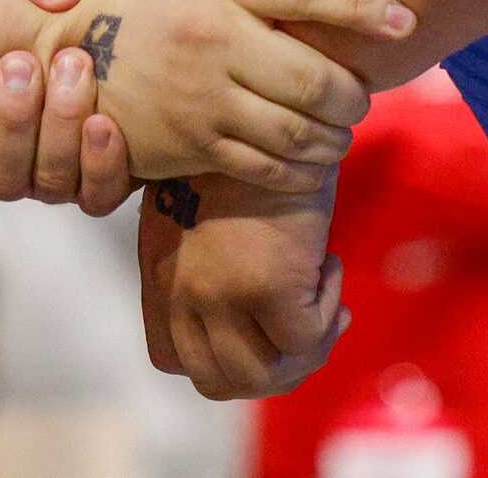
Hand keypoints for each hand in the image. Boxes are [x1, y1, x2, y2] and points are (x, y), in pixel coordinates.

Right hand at [0, 0, 130, 212]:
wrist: (126, 21)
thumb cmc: (61, 0)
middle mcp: (7, 160)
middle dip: (9, 123)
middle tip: (21, 62)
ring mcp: (56, 172)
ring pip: (46, 184)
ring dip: (56, 131)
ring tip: (74, 66)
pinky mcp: (107, 173)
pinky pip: (100, 195)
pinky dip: (102, 166)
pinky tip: (103, 126)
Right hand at [38, 0, 385, 189]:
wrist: (61, 52)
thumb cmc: (151, 10)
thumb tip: (356, 2)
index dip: (364, 2)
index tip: (408, 22)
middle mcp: (213, 38)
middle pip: (317, 80)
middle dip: (355, 98)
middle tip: (361, 98)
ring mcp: (201, 96)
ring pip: (299, 132)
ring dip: (335, 140)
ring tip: (339, 134)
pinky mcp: (189, 145)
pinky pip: (267, 168)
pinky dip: (302, 172)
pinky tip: (308, 164)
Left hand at [140, 174, 343, 399]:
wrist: (269, 107)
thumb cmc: (244, 152)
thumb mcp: (202, 208)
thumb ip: (203, 262)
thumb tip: (247, 315)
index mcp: (158, 272)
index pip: (170, 358)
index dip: (221, 357)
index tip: (258, 329)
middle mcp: (179, 289)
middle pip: (218, 380)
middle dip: (269, 369)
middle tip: (306, 330)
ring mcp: (218, 291)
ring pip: (263, 376)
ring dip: (303, 351)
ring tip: (324, 301)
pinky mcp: (265, 284)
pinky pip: (305, 341)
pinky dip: (327, 316)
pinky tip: (329, 266)